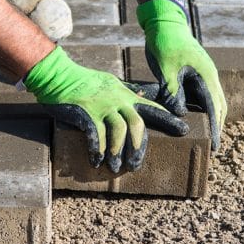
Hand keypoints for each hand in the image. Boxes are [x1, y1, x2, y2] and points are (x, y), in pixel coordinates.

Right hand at [24, 46, 187, 171]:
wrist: (59, 76)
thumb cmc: (85, 82)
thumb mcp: (111, 84)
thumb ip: (127, 93)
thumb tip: (143, 98)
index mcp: (125, 96)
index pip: (152, 108)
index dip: (169, 119)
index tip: (184, 130)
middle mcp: (117, 101)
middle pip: (137, 125)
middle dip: (138, 148)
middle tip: (135, 165)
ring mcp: (101, 107)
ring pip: (117, 133)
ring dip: (118, 153)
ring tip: (114, 167)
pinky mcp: (85, 113)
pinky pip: (95, 135)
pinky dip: (98, 150)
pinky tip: (96, 160)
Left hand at [137, 0, 226, 148]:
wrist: (164, 22)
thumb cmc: (166, 42)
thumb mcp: (167, 67)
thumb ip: (173, 90)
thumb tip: (181, 113)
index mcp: (206, 75)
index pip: (214, 107)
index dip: (215, 127)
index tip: (214, 145)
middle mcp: (208, 76)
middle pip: (219, 106)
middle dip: (217, 125)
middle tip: (213, 146)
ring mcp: (202, 74)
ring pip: (212, 101)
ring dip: (211, 117)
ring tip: (207, 136)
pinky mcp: (193, 74)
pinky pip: (201, 95)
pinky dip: (201, 108)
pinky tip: (193, 118)